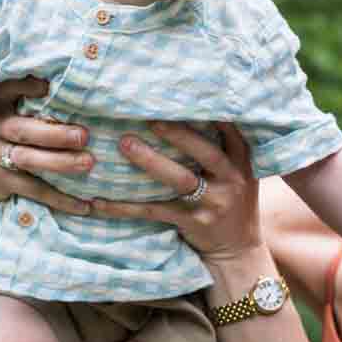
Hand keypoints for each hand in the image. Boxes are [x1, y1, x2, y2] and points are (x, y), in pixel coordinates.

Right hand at [0, 78, 93, 211]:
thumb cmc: (13, 134)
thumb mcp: (16, 112)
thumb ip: (37, 102)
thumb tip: (81, 84)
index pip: (9, 89)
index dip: (26, 86)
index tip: (47, 86)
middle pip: (24, 130)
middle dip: (56, 134)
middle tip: (84, 136)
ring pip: (27, 160)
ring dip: (59, 162)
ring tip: (88, 163)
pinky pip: (32, 189)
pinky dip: (58, 197)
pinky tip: (83, 203)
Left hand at [81, 120, 263, 261]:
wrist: (237, 249)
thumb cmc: (231, 200)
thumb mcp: (237, 171)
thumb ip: (221, 145)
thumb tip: (189, 107)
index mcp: (240, 160)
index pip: (229, 129)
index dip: (210, 111)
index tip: (186, 92)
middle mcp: (232, 179)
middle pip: (204, 152)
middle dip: (177, 134)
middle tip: (150, 117)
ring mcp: (214, 202)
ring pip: (180, 179)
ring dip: (151, 162)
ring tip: (125, 145)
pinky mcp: (193, 223)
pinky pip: (155, 211)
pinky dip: (126, 206)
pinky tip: (100, 201)